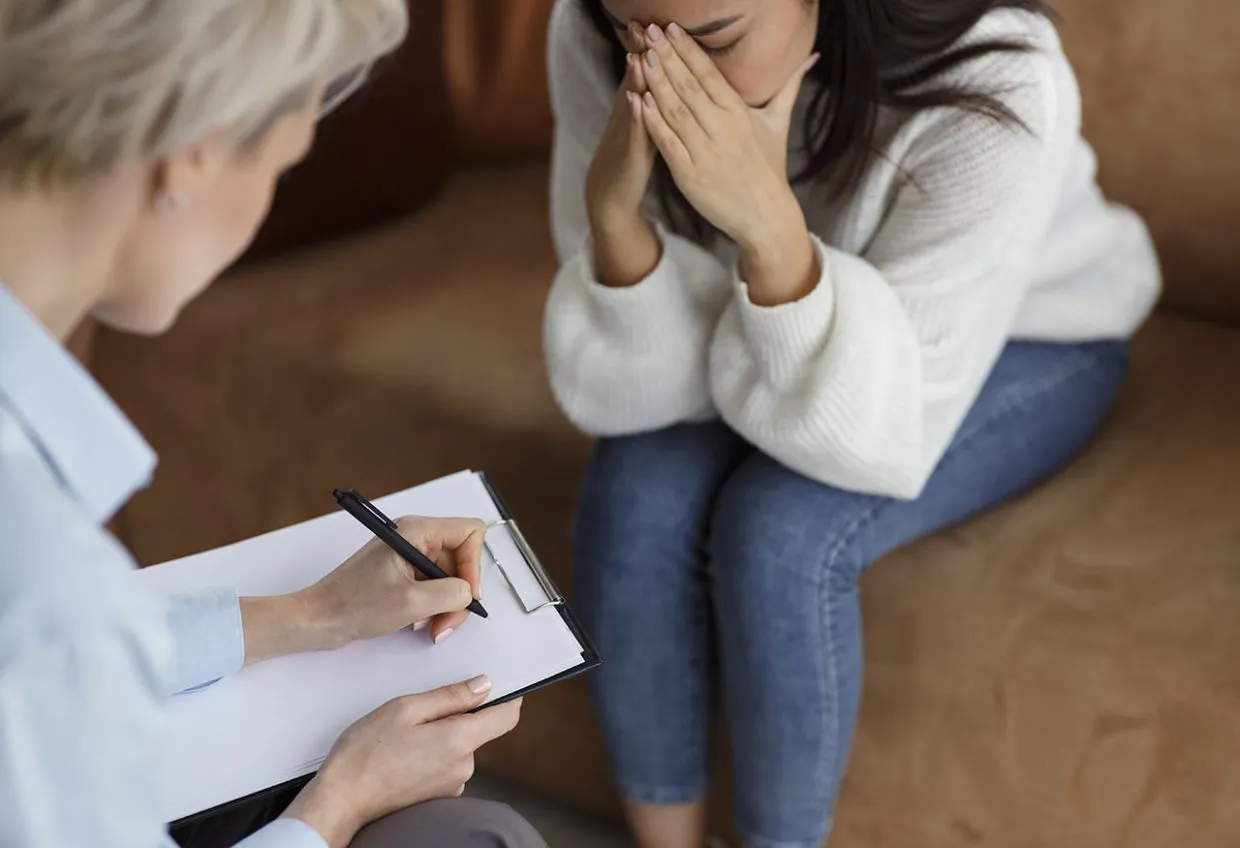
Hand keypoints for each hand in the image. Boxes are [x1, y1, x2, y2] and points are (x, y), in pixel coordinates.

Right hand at [284, 679, 522, 847]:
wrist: (342, 799)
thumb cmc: (366, 752)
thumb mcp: (406, 708)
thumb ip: (450, 696)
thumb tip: (484, 686)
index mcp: (459, 741)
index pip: (507, 717)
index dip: (508, 697)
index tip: (499, 683)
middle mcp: (463, 766)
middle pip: (479, 730)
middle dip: (458, 714)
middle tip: (423, 707)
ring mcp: (452, 784)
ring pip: (460, 746)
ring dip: (442, 734)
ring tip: (406, 733)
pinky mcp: (439, 795)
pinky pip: (446, 763)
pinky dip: (433, 752)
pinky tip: (404, 751)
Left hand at [304, 516, 486, 646]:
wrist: (319, 619)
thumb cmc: (353, 605)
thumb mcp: (412, 602)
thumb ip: (452, 593)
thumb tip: (470, 593)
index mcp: (417, 531)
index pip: (469, 533)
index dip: (474, 564)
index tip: (465, 594)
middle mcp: (416, 538)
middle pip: (463, 559)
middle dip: (459, 593)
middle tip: (446, 622)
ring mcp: (410, 556)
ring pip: (451, 578)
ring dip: (447, 606)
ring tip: (430, 626)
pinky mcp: (405, 574)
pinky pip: (435, 587)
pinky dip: (434, 607)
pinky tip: (419, 622)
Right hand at [585, 21, 657, 227]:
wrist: (611, 192)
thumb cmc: (633, 156)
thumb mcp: (645, 122)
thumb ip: (655, 97)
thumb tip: (667, 70)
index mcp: (639, 105)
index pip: (645, 70)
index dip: (649, 46)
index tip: (657, 21)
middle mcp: (630, 114)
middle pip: (636, 78)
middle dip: (640, 51)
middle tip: (643, 25)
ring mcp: (627, 133)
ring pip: (633, 101)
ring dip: (634, 78)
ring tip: (638, 55)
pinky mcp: (629, 154)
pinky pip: (634, 133)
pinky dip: (635, 116)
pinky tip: (636, 101)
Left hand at [637, 23, 817, 249]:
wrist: (766, 216)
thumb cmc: (770, 168)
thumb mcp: (778, 123)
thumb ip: (789, 87)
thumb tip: (811, 56)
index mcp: (740, 113)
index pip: (710, 74)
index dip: (689, 50)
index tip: (672, 28)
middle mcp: (723, 129)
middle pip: (689, 87)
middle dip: (667, 58)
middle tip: (648, 32)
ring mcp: (705, 152)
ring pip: (675, 111)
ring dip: (655, 83)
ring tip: (639, 57)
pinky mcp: (690, 175)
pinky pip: (667, 143)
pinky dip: (652, 122)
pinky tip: (638, 101)